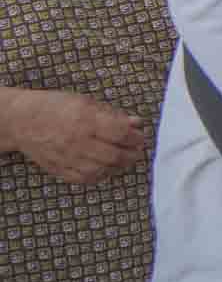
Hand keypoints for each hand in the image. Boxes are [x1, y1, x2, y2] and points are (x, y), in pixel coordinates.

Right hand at [5, 90, 146, 185]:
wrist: (22, 121)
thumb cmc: (56, 107)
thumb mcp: (86, 103)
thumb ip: (112, 114)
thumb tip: (137, 123)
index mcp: (85, 120)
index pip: (120, 134)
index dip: (136, 138)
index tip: (141, 137)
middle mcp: (76, 141)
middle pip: (113, 155)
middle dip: (131, 155)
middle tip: (137, 151)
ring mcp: (66, 157)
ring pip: (101, 170)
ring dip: (118, 167)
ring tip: (124, 159)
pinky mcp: (58, 169)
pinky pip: (84, 179)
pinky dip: (100, 175)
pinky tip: (106, 168)